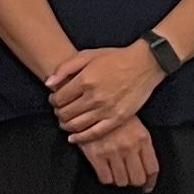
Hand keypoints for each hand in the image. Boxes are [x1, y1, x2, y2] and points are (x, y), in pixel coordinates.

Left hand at [47, 44, 163, 142]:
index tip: (54, 100)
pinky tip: (74, 137)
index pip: (59, 98)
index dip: (53, 101)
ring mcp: (106, 109)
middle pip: (66, 113)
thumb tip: (48, 84)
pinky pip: (95, 133)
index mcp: (85, 80)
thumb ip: (65, 68)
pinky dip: (81, 137)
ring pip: (77, 124)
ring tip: (65, 122)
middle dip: (58, 113)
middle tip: (59, 111)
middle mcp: (94, 97)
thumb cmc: (115, 58)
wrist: (144, 64)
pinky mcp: (117, 118)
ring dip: (66, 125)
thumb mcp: (87, 55)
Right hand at [77, 116, 161, 191]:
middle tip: (129, 178)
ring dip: (119, 179)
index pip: (152, 169)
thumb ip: (143, 146)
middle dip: (134, 181)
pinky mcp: (96, 155)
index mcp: (142, 139)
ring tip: (116, 172)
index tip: (146, 186)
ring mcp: (112, 151)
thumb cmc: (114, 116)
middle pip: (137, 179)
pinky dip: (106, 178)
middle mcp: (129, 147)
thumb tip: (146, 170)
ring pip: (122, 181)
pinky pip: (105, 179)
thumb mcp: (136, 126)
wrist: (91, 106)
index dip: (150, 182)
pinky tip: (105, 170)